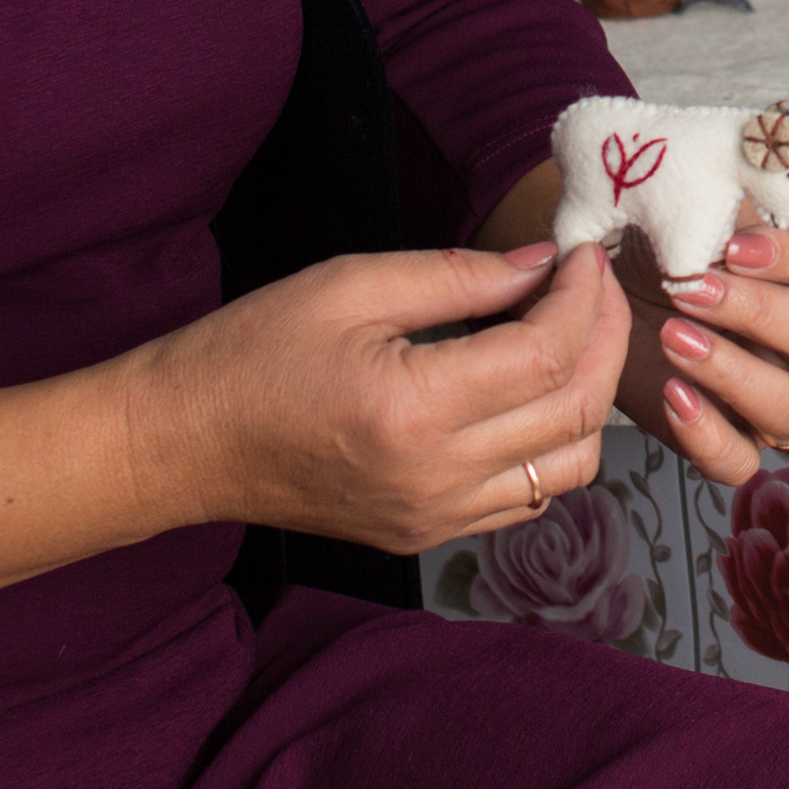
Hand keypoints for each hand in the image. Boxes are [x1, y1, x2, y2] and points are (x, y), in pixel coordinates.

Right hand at [117, 241, 628, 554]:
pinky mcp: (427, 533)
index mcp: (412, 410)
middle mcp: (434, 478)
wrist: (185, 443)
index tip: (580, 255)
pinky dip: (551, 443)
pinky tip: (533, 392)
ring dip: (588, 398)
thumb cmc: (251, 354)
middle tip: (594, 286)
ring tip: (573, 335)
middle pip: (574, 413)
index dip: (581, 298)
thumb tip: (542, 263)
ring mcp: (434, 516)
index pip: (546, 356)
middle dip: (603, 338)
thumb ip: (458, 275)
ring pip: (568, 467)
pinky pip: (526, 497)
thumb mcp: (350, 285)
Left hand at [615, 209, 788, 487]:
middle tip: (690, 288)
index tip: (735, 245)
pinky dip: (708, 435)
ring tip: (673, 337)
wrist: (613, 284)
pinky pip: (739, 463)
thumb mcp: (699, 202)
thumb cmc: (674, 239)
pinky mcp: (730, 440)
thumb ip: (726, 193)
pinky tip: (673, 394)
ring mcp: (780, 398)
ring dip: (734, 374)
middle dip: (756, 312)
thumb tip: (731, 180)